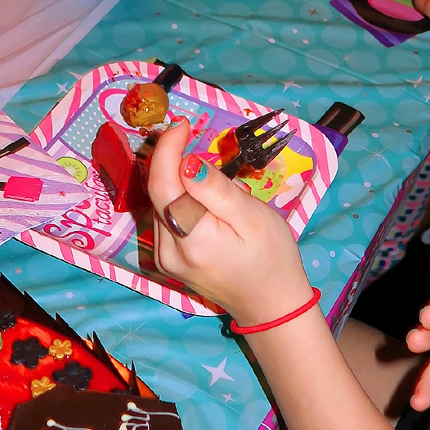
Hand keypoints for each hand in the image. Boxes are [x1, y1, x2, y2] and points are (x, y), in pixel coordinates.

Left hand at [147, 119, 311, 325]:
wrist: (271, 305)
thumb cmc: (272, 258)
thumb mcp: (254, 218)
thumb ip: (217, 191)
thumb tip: (187, 164)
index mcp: (191, 239)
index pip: (163, 185)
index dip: (168, 150)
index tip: (183, 123)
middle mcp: (168, 250)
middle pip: (157, 193)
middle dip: (169, 158)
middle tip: (189, 132)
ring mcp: (165, 258)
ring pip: (159, 204)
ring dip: (173, 177)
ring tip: (199, 161)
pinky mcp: (168, 260)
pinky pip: (165, 217)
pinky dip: (176, 196)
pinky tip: (196, 191)